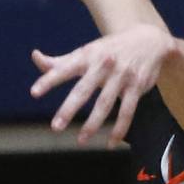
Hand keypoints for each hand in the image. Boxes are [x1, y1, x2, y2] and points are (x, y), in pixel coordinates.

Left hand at [30, 24, 173, 147]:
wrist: (149, 40)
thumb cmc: (111, 49)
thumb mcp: (88, 51)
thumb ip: (61, 61)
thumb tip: (35, 57)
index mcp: (88, 55)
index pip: (65, 68)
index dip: (49, 80)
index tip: (34, 93)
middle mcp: (104, 64)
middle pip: (84, 89)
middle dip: (69, 108)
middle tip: (56, 127)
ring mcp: (122, 76)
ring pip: (105, 103)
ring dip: (93, 123)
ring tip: (81, 140)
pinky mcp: (137, 86)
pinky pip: (128, 111)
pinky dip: (120, 128)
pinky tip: (111, 143)